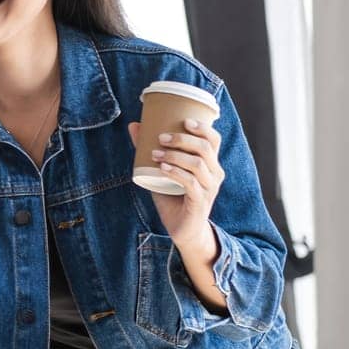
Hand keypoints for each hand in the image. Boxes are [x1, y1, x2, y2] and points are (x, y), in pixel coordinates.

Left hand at [128, 119, 223, 256]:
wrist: (181, 228)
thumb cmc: (172, 196)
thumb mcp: (160, 170)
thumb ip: (149, 149)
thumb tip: (134, 125)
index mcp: (210, 163)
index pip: (214, 140)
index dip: (203, 128)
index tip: (184, 120)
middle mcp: (214, 174)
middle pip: (206, 149)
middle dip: (183, 139)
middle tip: (161, 137)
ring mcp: (209, 188)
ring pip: (198, 164)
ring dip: (175, 156)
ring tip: (155, 154)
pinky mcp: (200, 202)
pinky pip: (191, 183)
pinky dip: (176, 173)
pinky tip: (162, 168)